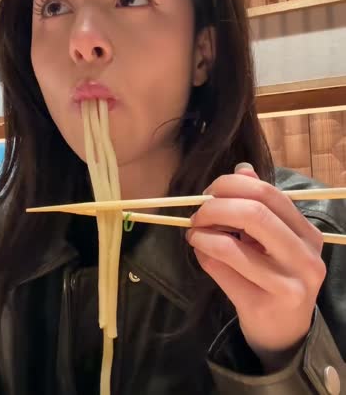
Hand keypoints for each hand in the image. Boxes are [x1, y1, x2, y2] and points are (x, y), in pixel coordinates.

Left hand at [186, 164, 325, 370]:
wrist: (283, 330)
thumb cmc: (274, 275)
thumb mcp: (272, 238)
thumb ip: (259, 203)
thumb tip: (242, 170)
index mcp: (307, 233)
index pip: (268, 193)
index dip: (232, 185)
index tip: (210, 192)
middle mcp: (305, 256)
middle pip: (253, 214)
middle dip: (214, 207)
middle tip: (197, 213)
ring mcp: (288, 284)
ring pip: (231, 246)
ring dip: (202, 233)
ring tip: (194, 233)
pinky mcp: (263, 305)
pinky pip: (221, 270)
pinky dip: (202, 254)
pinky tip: (200, 252)